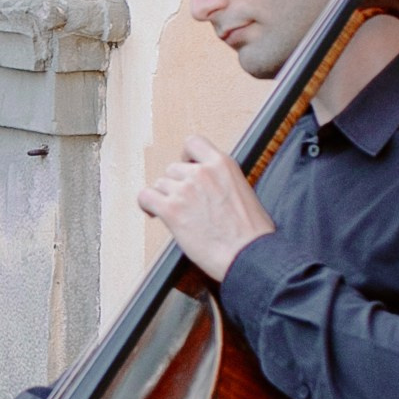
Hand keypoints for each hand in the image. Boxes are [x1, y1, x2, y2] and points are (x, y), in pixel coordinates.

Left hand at [137, 136, 273, 283]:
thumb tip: (209, 189)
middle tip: (184, 203)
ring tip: (175, 213)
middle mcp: (201, 173)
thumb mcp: (243, 192)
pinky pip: (145, 197)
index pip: (193, 143)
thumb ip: (222, 182)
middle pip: (173, 169)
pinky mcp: (171, 210)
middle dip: (177, 185)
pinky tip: (154, 213)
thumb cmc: (252, 233)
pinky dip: (146, 205)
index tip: (187, 168)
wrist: (249, 255)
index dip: (186, 157)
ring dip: (165, 197)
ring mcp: (185, 190)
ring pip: (160, 184)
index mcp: (223, 165)